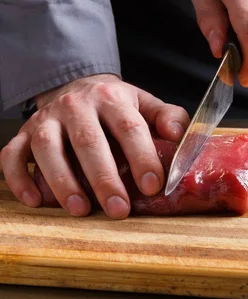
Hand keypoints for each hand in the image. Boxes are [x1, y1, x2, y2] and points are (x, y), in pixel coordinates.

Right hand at [0, 75, 188, 218]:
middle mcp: (76, 106)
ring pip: (48, 148)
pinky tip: (35, 201)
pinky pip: (11, 155)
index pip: (128, 126)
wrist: (76, 88)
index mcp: (111, 97)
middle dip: (104, 178)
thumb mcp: (143, 103)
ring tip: (80, 210)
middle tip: (118, 210)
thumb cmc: (114, 106)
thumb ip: (165, 117)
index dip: (141, 156)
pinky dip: (19, 179)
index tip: (152, 186)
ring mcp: (46, 120)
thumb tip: (178, 135)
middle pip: (88, 141)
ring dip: (63, 181)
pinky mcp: (23, 134)